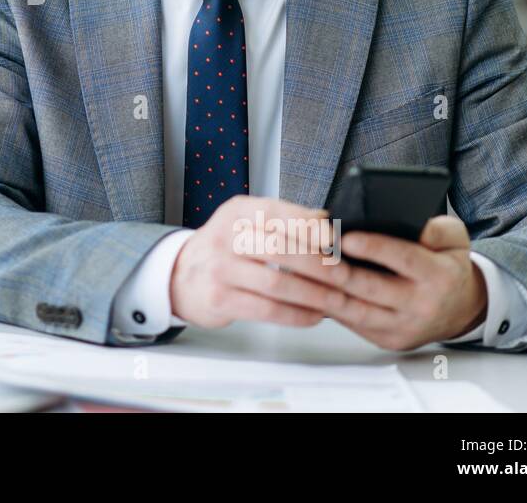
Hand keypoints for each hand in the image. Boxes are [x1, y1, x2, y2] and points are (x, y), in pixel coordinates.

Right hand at [170, 195, 364, 328]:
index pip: (278, 214)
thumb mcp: (247, 223)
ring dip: (313, 294)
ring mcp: (220, 269)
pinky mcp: (219, 299)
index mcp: (237, 212)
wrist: (180, 276)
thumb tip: (328, 220)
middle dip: (320, 264)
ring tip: (336, 300)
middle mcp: (225, 236)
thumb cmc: (225, 249)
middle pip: (281, 249)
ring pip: (276, 283)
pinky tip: (313, 315)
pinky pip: (267, 310)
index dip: (310, 227)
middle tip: (346, 276)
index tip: (337, 239)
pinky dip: (296, 315)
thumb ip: (284, 221)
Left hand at [317, 215, 487, 349]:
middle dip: (331, 268)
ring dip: (318, 289)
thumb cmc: (448, 268)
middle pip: (369, 287)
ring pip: (352, 309)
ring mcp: (400, 327)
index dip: (375, 248)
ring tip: (293, 268)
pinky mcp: (383, 339)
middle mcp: (420, 306)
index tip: (346, 236)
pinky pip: (348, 321)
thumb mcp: (454, 240)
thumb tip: (411, 222)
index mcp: (440, 277)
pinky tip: (302, 288)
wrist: (459, 311)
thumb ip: (437, 228)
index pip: (405, 259)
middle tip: (302, 249)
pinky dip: (322, 304)